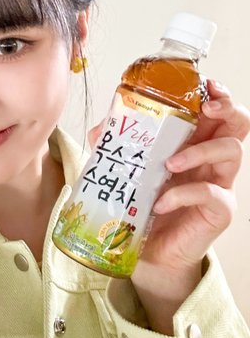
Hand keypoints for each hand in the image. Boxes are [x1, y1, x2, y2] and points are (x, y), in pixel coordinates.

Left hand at [131, 79, 249, 332]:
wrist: (147, 251)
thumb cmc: (141, 206)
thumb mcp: (126, 172)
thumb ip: (116, 148)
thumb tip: (101, 128)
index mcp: (193, 142)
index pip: (215, 111)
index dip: (216, 94)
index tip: (205, 85)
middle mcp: (212, 159)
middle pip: (238, 123)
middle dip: (227, 108)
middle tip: (208, 108)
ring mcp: (219, 184)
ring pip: (231, 151)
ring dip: (199, 151)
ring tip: (168, 164)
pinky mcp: (218, 210)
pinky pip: (211, 194)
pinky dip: (182, 194)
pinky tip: (160, 203)